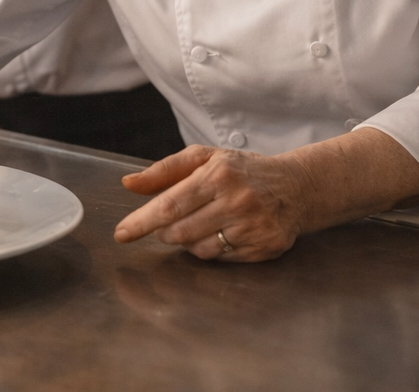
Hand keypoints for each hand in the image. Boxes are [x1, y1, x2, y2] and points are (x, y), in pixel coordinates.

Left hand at [114, 145, 308, 262]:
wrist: (297, 186)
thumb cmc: (242, 170)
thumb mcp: (204, 158)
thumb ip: (164, 170)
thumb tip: (129, 184)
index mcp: (218, 174)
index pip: (170, 204)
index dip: (142, 222)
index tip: (121, 234)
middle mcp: (237, 201)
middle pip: (181, 231)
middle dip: (163, 232)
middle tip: (165, 225)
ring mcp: (254, 227)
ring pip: (199, 249)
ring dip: (187, 242)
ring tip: (200, 223)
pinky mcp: (265, 247)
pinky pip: (221, 259)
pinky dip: (211, 250)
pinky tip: (221, 233)